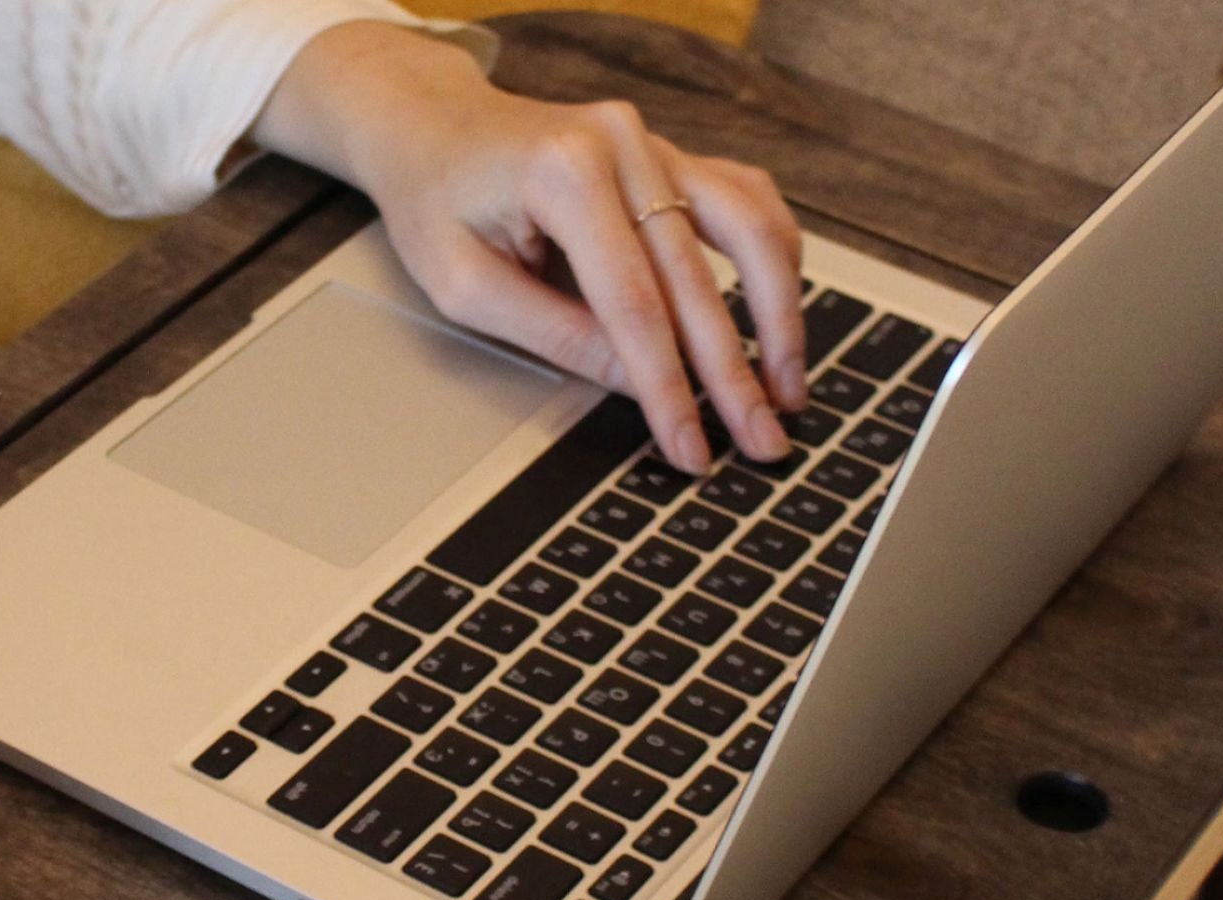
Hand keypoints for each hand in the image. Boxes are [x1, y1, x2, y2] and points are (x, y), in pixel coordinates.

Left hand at [256, 24, 807, 473]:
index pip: (634, 305)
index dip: (668, 386)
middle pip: (698, 278)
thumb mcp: (469, 288)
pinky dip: (774, 259)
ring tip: (789, 385)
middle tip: (762, 439)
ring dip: (780, 313)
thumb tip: (636, 385)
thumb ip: (555, 333)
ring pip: (750, 227)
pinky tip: (782, 316)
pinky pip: (743, 202)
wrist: (434, 129)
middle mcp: (623, 146)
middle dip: (734, 372)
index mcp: (566, 174)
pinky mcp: (670, 156)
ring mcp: (655, 143)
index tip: (691, 446)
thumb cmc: (437, 204)